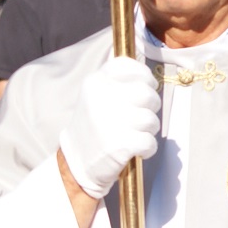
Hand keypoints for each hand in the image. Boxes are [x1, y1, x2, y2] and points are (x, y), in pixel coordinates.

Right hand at [58, 55, 160, 199]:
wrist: (76, 161)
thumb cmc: (94, 125)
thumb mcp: (96, 94)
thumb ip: (118, 80)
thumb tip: (150, 78)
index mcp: (96, 82)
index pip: (129, 66)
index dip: (144, 76)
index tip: (145, 87)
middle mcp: (102, 97)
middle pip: (147, 92)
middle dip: (151, 106)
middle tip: (140, 116)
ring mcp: (111, 121)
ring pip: (151, 119)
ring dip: (149, 129)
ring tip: (135, 134)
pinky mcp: (120, 144)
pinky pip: (150, 142)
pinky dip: (148, 148)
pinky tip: (137, 149)